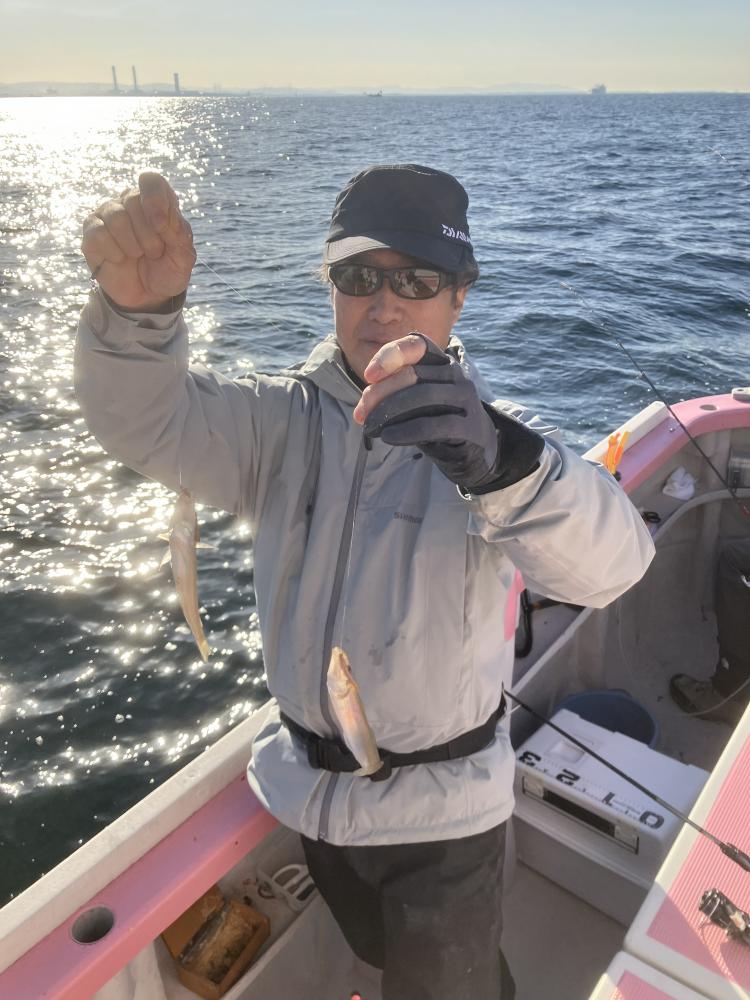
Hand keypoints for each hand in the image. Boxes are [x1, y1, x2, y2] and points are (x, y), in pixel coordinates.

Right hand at [81, 172, 195, 310]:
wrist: (148, 297)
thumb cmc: (167, 271)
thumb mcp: (184, 257)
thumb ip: (181, 234)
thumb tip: (163, 217)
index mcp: (156, 202)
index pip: (151, 180)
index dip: (156, 200)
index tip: (162, 226)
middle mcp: (129, 202)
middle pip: (133, 199)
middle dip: (148, 233)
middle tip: (154, 252)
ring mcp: (108, 216)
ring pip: (116, 215)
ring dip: (132, 244)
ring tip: (138, 255)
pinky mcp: (92, 233)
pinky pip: (99, 233)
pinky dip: (114, 252)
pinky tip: (119, 259)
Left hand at [354, 333, 501, 490]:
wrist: (476, 445)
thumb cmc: (436, 417)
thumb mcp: (415, 400)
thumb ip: (393, 396)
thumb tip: (363, 408)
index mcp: (440, 360)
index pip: (417, 344)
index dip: (391, 355)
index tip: (369, 375)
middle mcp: (455, 373)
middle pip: (413, 374)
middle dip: (380, 393)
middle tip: (361, 414)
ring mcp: (465, 398)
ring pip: (423, 396)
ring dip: (389, 413)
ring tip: (370, 428)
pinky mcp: (470, 425)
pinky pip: (434, 425)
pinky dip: (407, 431)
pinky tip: (388, 437)